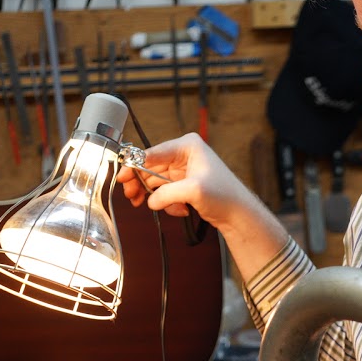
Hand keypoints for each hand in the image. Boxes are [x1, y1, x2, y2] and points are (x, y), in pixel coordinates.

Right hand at [115, 133, 254, 230]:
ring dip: (154, 196)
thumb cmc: (225, 196)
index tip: (122, 177)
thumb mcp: (193, 191)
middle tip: (132, 196)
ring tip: (151, 206)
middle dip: (141, 183)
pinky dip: (167, 203)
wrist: (239, 214)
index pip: (153, 153)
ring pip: (155, 181)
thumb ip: (166, 193)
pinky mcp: (183, 184)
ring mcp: (183, 170)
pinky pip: (164, 192)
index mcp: (187, 146)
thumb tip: (150, 200)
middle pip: (150, 167)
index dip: (134, 165)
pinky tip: (180, 210)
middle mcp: (184, 155)